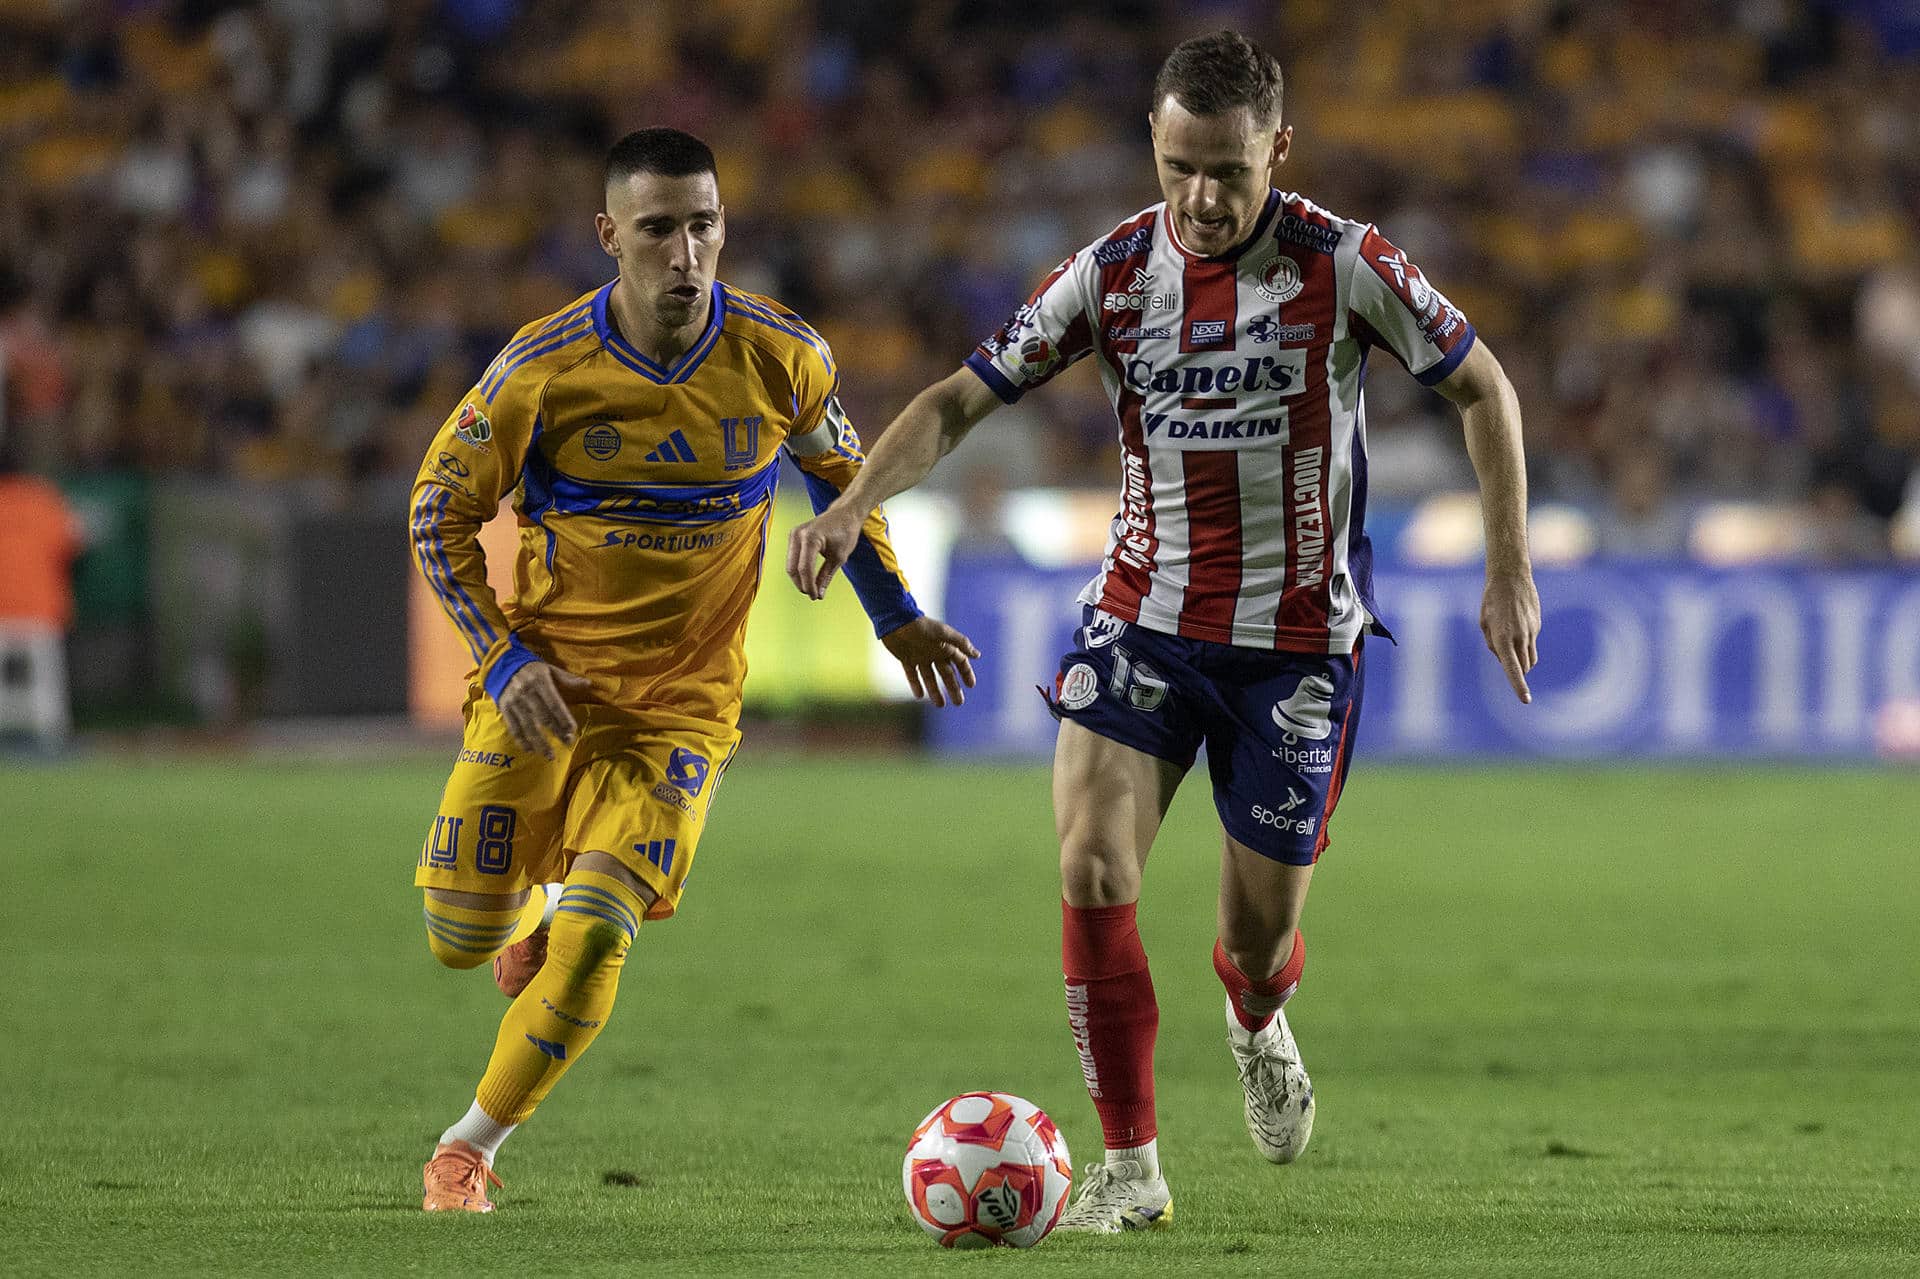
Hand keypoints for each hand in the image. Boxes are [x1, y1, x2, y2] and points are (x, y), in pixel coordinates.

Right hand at [497, 660, 593, 758]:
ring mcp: (514, 702)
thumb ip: (567, 678)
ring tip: (550, 755)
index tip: (572, 730)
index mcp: (540, 681)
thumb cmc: (530, 667)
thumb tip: (588, 684)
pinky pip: (513, 727)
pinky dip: (522, 740)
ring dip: (540, 742)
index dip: (563, 718)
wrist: (500, 663)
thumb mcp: (549, 668)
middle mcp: (526, 692)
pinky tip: (531, 750)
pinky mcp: (504, 708)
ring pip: (528, 726)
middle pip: (543, 717)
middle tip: (568, 743)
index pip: (554, 703)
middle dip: (556, 732)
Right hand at [787, 506, 865, 599]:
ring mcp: (794, 534)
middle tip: (812, 595)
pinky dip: (799, 570)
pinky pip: (792, 558)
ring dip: (799, 578)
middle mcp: (798, 534)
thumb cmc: (845, 532)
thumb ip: (826, 576)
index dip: (809, 586)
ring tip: (811, 588)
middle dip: (801, 584)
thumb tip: (818, 594)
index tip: (815, 597)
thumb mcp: (838, 558)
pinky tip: (808, 578)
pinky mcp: (794, 536)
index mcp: (810, 538)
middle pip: (793, 568)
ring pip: (790, 564)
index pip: (805, 568)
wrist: (845, 514)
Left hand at [880, 616, 980, 707]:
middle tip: (959, 703)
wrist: (896, 620)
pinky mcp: (906, 658)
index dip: (966, 673)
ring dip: (935, 691)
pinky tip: (920, 696)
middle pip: (947, 674)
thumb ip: (960, 643)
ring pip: (930, 677)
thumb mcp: (944, 633)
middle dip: (953, 688)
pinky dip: (916, 685)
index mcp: (945, 646)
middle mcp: (934, 652)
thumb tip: (977, 655)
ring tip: (940, 705)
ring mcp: (920, 656)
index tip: (971, 686)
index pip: (960, 662)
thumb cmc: (921, 626)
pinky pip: (912, 674)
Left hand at [1480, 569, 1540, 703]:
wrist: (1511, 577)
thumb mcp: (1484, 623)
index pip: (1512, 668)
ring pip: (1530, 658)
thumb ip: (1493, 644)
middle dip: (1516, 670)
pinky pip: (1532, 643)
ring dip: (1521, 659)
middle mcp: (1519, 637)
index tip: (1526, 700)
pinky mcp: (1538, 625)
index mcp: (1502, 638)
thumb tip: (1504, 659)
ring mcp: (1531, 631)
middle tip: (1502, 650)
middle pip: (1523, 667)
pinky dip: (1524, 643)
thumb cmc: (1491, 601)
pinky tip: (1515, 623)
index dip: (1518, 685)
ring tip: (1508, 637)